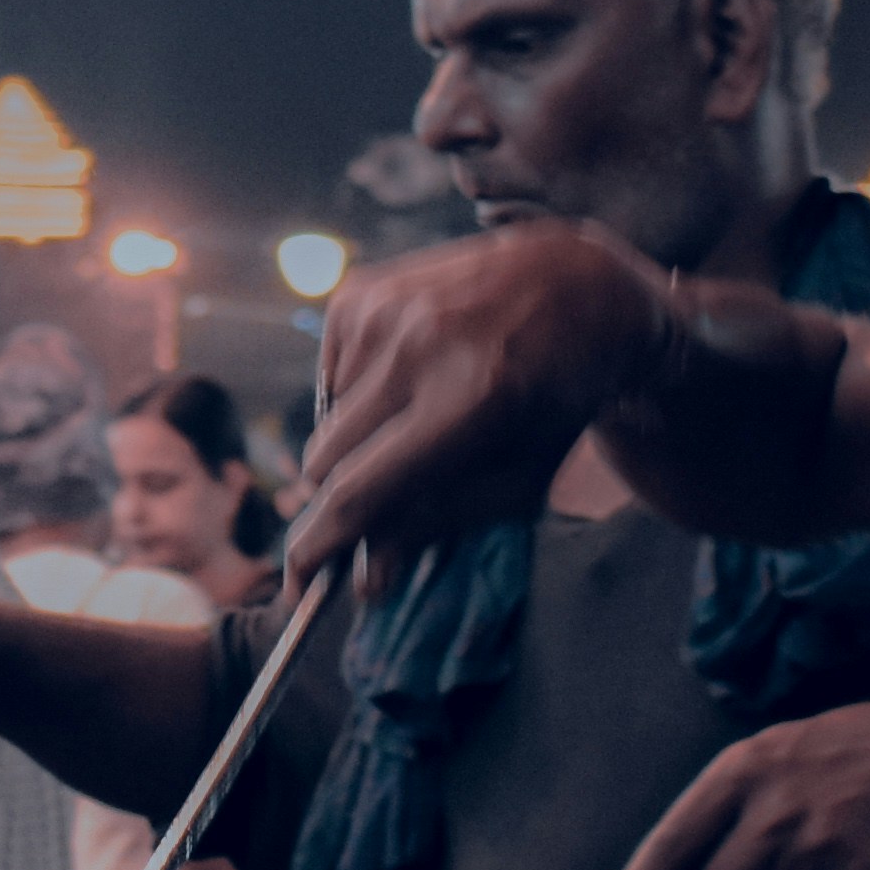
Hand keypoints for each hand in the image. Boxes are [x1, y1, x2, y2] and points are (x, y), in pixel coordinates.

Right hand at [288, 223, 673, 583]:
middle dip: (342, 494)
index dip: (318, 546)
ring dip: (359, 440)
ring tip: (419, 418)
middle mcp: (418, 348)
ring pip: (325, 422)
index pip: (359, 490)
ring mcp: (385, 312)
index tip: (295, 584)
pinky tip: (408, 378)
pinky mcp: (362, 292)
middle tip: (374, 501)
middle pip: (327, 460)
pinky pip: (329, 377)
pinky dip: (357, 394)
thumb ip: (440, 525)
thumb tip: (367, 576)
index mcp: (468, 401)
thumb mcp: (521, 478)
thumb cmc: (554, 399)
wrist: (573, 286)